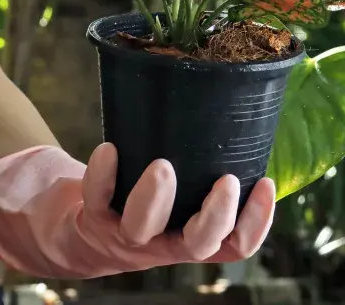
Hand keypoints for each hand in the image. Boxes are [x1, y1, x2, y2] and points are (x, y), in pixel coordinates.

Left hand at [0, 143, 274, 278]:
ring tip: (163, 165)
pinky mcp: (92, 220)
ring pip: (144, 228)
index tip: (266, 184)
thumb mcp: (174, 191)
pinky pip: (97, 201)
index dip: (256, 223)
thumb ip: (199, 164)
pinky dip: (102, 175)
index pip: (234, 245)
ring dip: (155, 198)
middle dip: (216, 215)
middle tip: (228, 180)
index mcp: (191, 237)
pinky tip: (109, 149)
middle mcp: (164, 243)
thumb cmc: (139, 199)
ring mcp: (127, 236)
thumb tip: (238, 99)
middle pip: (198, 244)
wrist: (79, 230)